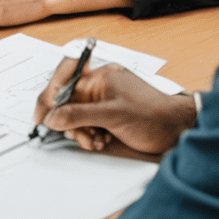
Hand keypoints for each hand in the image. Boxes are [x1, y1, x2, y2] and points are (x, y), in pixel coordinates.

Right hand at [38, 60, 196, 155]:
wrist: (177, 130)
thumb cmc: (153, 116)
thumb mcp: (113, 115)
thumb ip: (79, 115)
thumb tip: (53, 116)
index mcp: (100, 76)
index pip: (65, 78)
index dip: (50, 95)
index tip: (42, 114)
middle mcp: (100, 86)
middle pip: (69, 101)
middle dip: (69, 120)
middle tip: (75, 135)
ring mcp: (105, 101)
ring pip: (78, 116)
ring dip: (81, 131)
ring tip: (94, 141)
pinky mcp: (109, 117)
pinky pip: (88, 124)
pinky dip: (90, 135)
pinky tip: (100, 141)